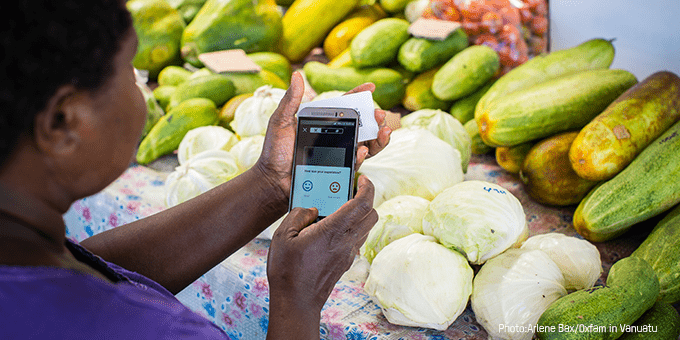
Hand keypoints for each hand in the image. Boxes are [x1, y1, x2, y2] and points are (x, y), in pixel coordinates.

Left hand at [254, 72, 390, 203]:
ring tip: (383, 130)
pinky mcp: (338, 170)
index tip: (371, 87)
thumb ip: (291, 100)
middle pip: (362, 125)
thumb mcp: (281, 121)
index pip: (344, 106)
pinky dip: (363, 155)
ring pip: (365, 144)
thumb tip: (296, 75)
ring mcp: (338, 153)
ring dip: (378, 137)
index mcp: (323, 122)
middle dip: (375, 118)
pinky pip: (355, 162)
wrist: (273, 180)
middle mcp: (334, 136)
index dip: (358, 96)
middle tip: (380, 114)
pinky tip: (362, 149)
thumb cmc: (275, 150)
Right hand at [266, 176, 377, 336]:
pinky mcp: (344, 262)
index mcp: (334, 230)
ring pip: (366, 227)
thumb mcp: (283, 235)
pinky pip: (356, 239)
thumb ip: (298, 214)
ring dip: (360, 214)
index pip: (363, 203)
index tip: (362, 178)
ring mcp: (348, 253)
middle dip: (367, 198)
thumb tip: (311, 209)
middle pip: (372, 214)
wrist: (296, 301)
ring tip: (338, 207)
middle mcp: (346, 241)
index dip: (367, 186)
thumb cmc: (288, 270)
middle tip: (351, 190)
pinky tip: (331, 227)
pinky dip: (351, 228)